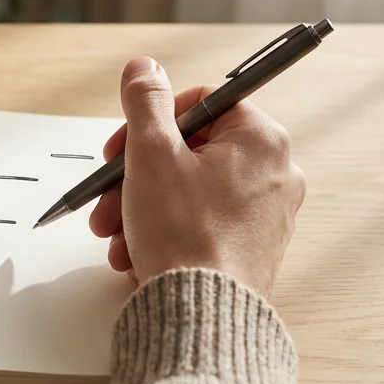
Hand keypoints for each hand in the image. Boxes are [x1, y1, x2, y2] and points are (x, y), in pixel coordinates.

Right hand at [88, 57, 305, 295]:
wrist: (202, 314)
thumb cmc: (184, 234)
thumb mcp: (152, 153)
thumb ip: (145, 102)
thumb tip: (145, 68)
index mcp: (261, 139)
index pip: (202, 102)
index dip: (152, 120)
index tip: (124, 144)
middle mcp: (275, 172)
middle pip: (190, 152)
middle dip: (137, 174)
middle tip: (108, 193)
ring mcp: (267, 214)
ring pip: (189, 190)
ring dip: (142, 205)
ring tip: (114, 232)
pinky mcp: (253, 248)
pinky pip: (200, 223)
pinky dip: (164, 231)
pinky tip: (135, 251)